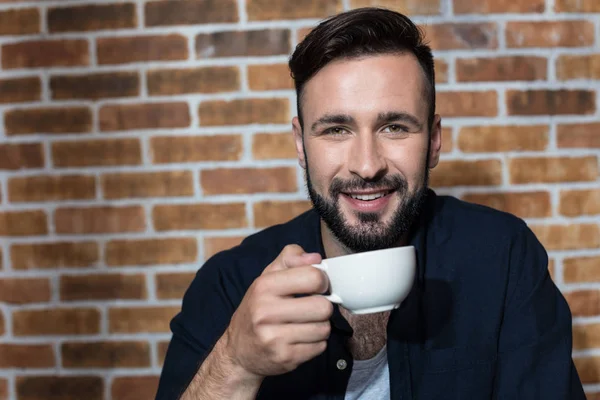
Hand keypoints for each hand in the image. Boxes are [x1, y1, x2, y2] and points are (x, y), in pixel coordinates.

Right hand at [222, 244, 332, 378]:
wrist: (238, 352)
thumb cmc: (257, 310)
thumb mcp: (266, 278)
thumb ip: (290, 259)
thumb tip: (315, 258)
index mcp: (264, 286)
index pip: (313, 277)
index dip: (321, 281)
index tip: (316, 287)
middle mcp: (266, 312)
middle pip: (323, 306)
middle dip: (322, 307)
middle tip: (310, 309)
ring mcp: (274, 337)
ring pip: (324, 328)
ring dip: (319, 327)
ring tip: (304, 325)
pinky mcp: (284, 358)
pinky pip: (320, 347)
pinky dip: (315, 344)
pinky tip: (300, 340)